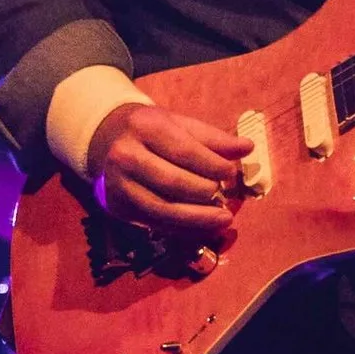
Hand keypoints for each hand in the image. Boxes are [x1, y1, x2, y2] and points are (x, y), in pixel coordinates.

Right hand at [87, 100, 247, 242]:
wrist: (107, 140)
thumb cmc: (152, 131)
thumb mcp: (179, 124)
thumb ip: (213, 138)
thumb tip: (247, 148)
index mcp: (144, 127)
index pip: (184, 151)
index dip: (212, 165)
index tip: (231, 173)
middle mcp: (125, 156)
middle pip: (173, 182)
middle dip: (205, 193)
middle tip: (225, 197)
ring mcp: (118, 184)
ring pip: (163, 208)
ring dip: (198, 218)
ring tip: (224, 219)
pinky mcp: (118, 207)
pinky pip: (155, 223)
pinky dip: (183, 229)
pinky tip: (203, 228)